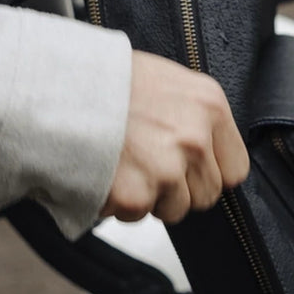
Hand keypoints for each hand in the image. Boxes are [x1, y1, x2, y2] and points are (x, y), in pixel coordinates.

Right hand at [101, 51, 248, 223]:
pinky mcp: (135, 195)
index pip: (235, 168)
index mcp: (208, 106)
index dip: (208, 171)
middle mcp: (195, 139)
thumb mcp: (165, 79)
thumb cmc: (106, 77)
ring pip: (173, 209)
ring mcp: (167, 169)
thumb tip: (205, 147)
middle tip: (145, 162)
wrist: (58, 85)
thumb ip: (192, 114)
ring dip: (149, 196)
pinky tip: (104, 171)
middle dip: (178, 187)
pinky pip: (136, 216)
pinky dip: (117, 202)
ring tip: (121, 163)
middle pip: (205, 194)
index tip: (188, 167)